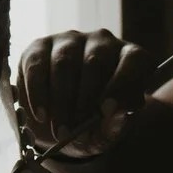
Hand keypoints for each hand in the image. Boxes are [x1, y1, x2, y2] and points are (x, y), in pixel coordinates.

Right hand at [9, 28, 155, 158]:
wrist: (59, 119)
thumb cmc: (94, 124)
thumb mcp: (107, 132)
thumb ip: (114, 127)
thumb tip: (117, 116)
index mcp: (130, 59)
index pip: (135, 60)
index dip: (123, 83)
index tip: (108, 111)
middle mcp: (103, 42)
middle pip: (95, 62)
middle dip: (84, 101)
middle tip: (76, 131)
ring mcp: (70, 40)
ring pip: (64, 62)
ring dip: (61, 100)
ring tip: (60, 130)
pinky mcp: (40, 46)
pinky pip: (37, 65)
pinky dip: (37, 94)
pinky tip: (41, 115)